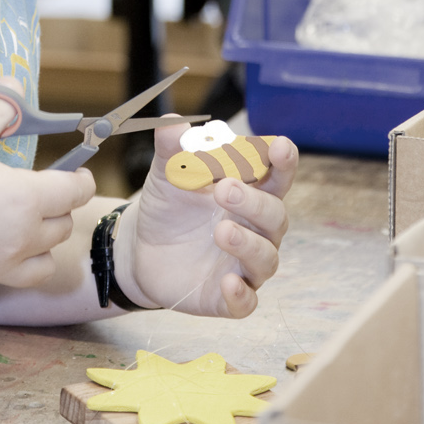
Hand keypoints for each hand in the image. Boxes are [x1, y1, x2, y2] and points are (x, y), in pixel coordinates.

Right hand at [0, 80, 94, 292]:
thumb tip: (16, 89)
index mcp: (23, 198)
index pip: (75, 192)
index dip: (81, 176)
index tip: (76, 169)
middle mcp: (17, 239)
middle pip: (62, 226)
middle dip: (59, 205)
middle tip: (39, 185)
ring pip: (43, 261)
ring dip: (42, 240)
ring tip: (21, 219)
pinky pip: (8, 275)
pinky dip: (12, 261)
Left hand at [114, 119, 297, 317]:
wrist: (140, 249)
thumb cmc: (168, 207)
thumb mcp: (166, 174)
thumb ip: (172, 148)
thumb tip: (174, 122)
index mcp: (248, 193)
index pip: (276, 176)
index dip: (283, 162)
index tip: (279, 146)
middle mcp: (255, 230)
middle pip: (274, 216)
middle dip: (254, 202)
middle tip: (225, 189)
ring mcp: (243, 265)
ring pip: (266, 257)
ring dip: (248, 243)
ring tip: (221, 231)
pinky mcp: (227, 297)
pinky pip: (247, 301)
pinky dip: (242, 294)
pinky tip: (228, 283)